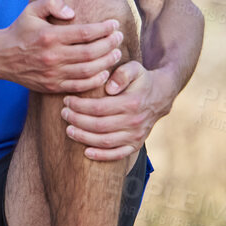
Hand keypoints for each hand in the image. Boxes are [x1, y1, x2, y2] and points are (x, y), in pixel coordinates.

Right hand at [0, 0, 124, 92]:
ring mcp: (53, 73)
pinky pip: (79, 86)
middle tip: (119, 38)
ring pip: (88, 70)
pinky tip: (104, 72)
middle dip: (110, 44)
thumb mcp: (31, 9)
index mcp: (50, 36)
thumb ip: (52, 2)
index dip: (104, 29)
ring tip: (116, 53)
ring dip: (106, 62)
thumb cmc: (21, 30)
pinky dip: (95, 81)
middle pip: (90, 52)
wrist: (1, 57)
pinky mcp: (52, 86)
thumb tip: (73, 12)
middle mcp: (52, 56)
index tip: (114, 24)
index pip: (85, 33)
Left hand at [59, 60, 173, 159]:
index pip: (99, 107)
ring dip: (83, 137)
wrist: (160, 96)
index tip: (67, 101)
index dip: (80, 106)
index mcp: (132, 102)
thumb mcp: (135, 69)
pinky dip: (101, 156)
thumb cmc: (140, 80)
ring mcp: (136, 135)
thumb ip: (123, 73)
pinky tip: (86, 152)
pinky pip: (117, 154)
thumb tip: (110, 88)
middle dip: (77, 120)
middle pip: (99, 125)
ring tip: (69, 129)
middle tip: (64, 114)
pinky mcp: (135, 145)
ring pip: (105, 141)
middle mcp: (135, 121)